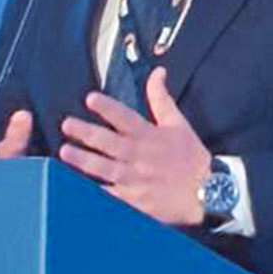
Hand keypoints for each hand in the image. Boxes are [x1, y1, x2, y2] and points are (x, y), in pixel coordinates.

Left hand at [59, 67, 211, 225]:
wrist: (207, 194)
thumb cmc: (191, 157)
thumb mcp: (179, 123)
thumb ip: (161, 98)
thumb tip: (158, 72)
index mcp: (149, 135)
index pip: (125, 117)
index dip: (107, 107)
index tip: (90, 98)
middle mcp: (139, 156)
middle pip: (109, 142)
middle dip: (86, 132)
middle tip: (67, 124)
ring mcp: (135, 180)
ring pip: (105, 168)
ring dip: (84, 160)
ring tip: (65, 152)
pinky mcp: (133, 201)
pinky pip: (109, 196)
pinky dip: (94, 191)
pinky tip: (75, 186)